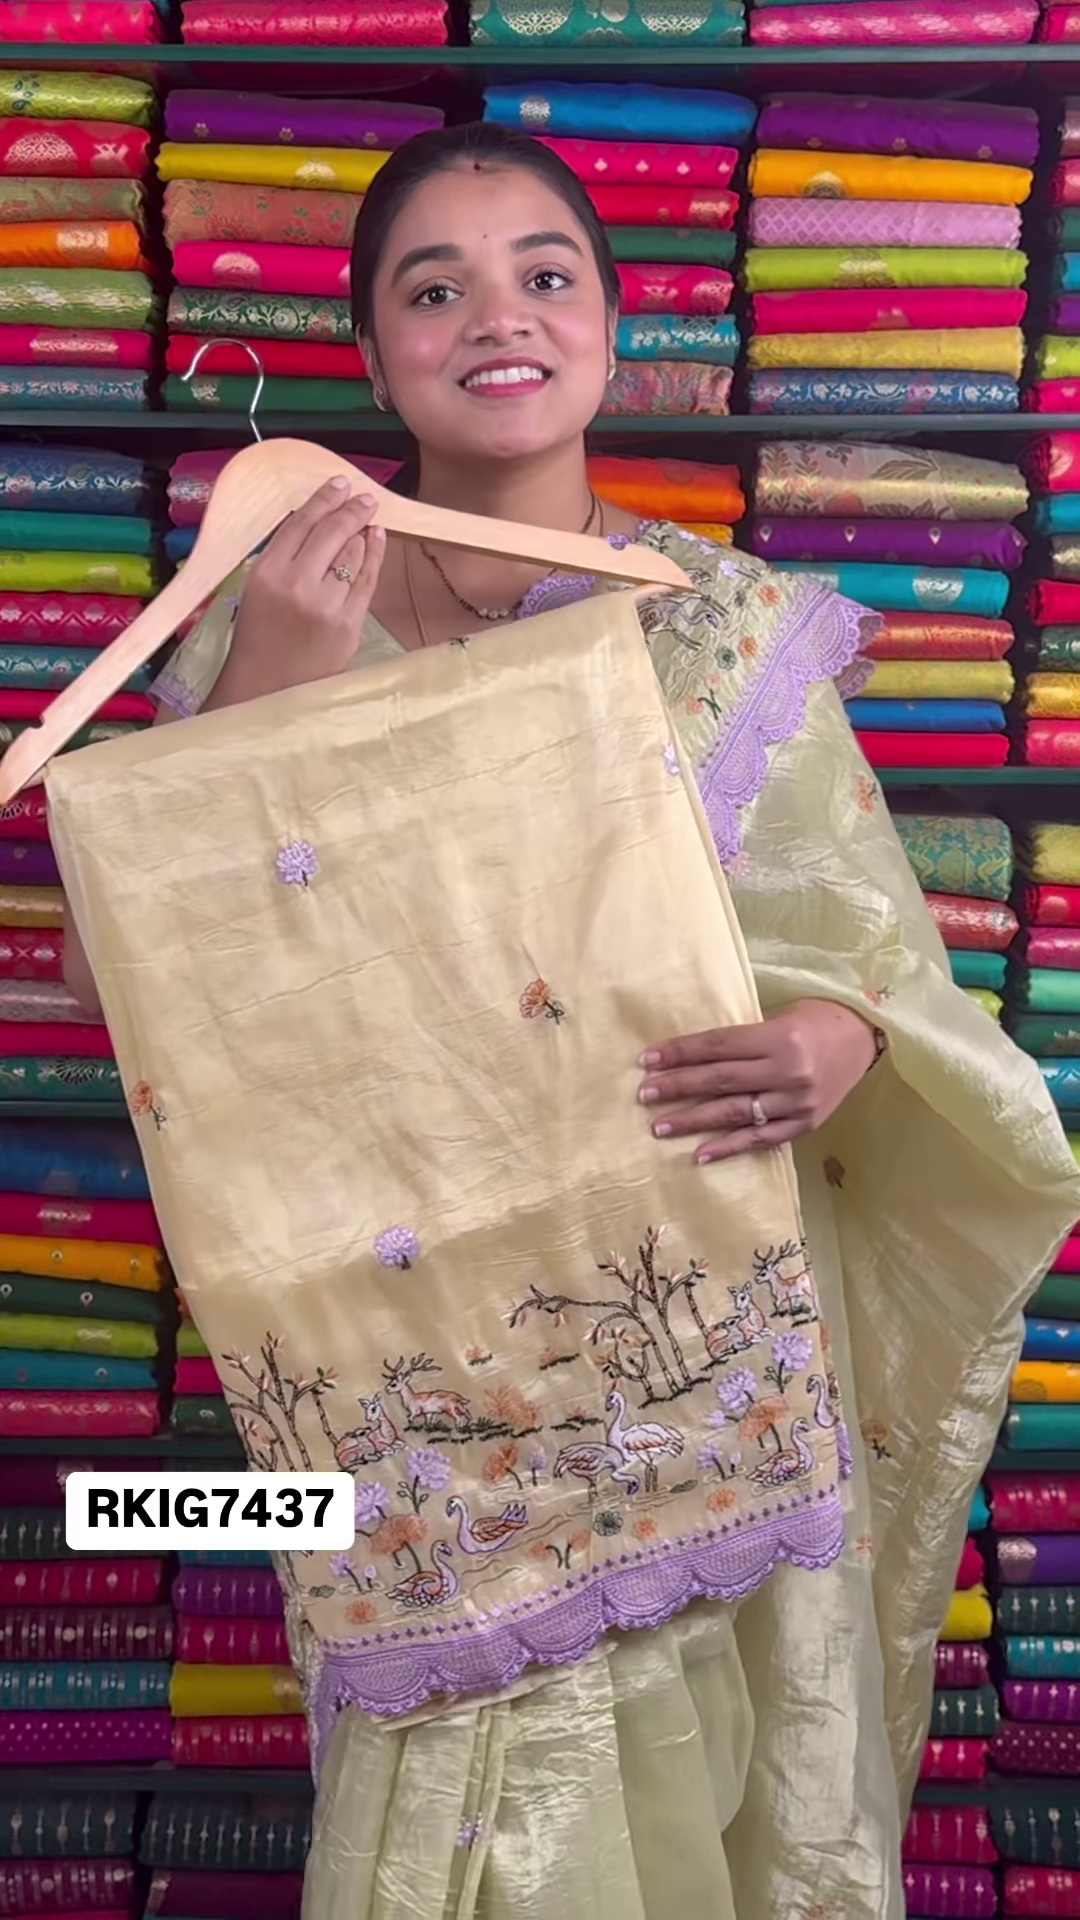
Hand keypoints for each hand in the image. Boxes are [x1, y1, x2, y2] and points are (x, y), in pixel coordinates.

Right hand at [228, 478, 385, 696]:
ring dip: (361, 531)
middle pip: (331, 533)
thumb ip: (283, 557)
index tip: (338, 485)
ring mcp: (326, 604)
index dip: (322, 500)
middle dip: (350, 509)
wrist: (268, 687)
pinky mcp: (349, 623)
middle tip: (364, 497)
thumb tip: (317, 522)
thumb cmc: (259, 636)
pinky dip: (373, 555)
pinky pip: (366, 580)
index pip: (300, 524)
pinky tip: (376, 539)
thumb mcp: (256, 589)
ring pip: (352, 553)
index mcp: (267, 572)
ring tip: (367, 518)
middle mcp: (297, 584)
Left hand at [637, 999, 878, 1163]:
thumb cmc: (816, 1020)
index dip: (680, 1053)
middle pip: (720, 1080)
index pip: (717, 1046)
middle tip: (644, 1095)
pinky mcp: (804, 1124)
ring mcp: (796, 1102)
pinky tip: (699, 1154)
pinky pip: (760, 1140)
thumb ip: (743, 1039)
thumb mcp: (779, 1017)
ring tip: (659, 1126)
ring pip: (734, 1113)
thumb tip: (690, 1056)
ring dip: (693, 1120)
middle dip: (677, 1087)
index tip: (647, 1060)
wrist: (865, 1040)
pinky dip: (728, 1148)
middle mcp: (787, 1071)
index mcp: (779, 1037)